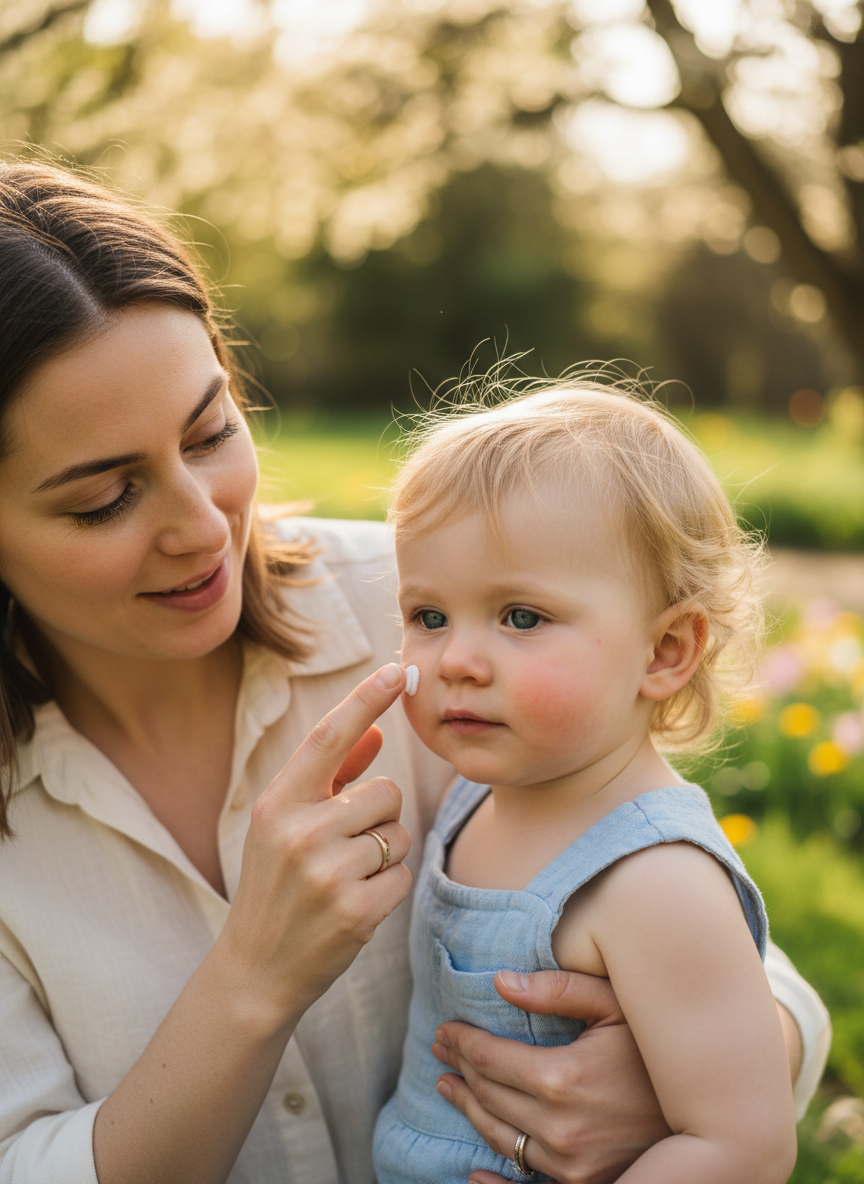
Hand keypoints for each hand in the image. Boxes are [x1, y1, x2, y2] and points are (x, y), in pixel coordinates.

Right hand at [219, 663, 412, 1026]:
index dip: (365, 699)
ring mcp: (327, 874)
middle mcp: (299, 832)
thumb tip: (376, 731)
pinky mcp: (356, 912)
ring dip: (385, 853)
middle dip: (380, 814)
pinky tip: (355, 904)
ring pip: (399, 834)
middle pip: (386, 791)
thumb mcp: (286, 824)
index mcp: (278, 803)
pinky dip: (388, 888)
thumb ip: (332, 777)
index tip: (398, 670)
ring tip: (346, 877)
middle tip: (346, 846)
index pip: (327, 737)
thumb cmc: (276, 884)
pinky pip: (403, 875)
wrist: (255, 969)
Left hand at [433, 969, 671, 1183]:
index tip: (445, 1028)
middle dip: (459, 1068)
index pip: (488, 1059)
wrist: (713, 1113)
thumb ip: (558, 990)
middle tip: (442, 1049)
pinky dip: (492, 1183)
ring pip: (498, 1137)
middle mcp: (560, 1129)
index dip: (461, 1041)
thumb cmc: (660, 1048)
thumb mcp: (615, 1005)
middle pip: (487, 1095)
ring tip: (450, 1086)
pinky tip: (473, 1174)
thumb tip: (499, 982)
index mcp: (561, 1079)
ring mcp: (571, 1166)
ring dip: (468, 1109)